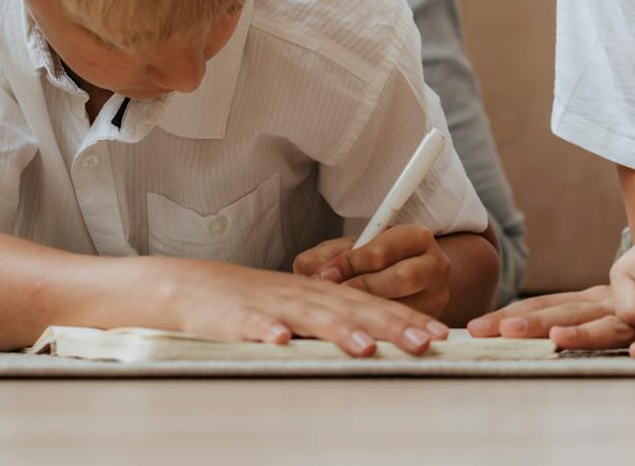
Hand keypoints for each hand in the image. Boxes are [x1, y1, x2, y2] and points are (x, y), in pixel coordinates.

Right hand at [153, 256, 447, 356]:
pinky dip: (265, 331)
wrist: (194, 288)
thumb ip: (336, 321)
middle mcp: (304, 295)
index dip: (406, 319)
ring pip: (309, 316)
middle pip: (352, 309)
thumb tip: (379, 343)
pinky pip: (251, 324)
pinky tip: (281, 342)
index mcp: (322, 294)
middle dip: (390, 325)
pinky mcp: (236, 316)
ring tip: (366, 347)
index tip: (440, 337)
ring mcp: (270, 305)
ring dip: (338, 330)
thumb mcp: (302, 309)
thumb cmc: (254, 304)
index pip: (371, 305)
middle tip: (424, 343)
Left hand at [292, 225, 453, 319]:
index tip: (327, 274)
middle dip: (364, 288)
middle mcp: (435, 265)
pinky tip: (358, 330)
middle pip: (402, 278)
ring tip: (346, 314)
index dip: (353, 262)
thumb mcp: (348, 250)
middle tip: (337, 297)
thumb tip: (314, 274)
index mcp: (416, 237)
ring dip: (371, 312)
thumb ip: (326, 256)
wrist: (405, 280)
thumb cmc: (370, 262)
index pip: (385, 249)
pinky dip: (378, 330)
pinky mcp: (430, 321)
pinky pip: (404, 328)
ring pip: (405, 308)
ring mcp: (437, 296)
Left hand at [467, 284, 634, 351]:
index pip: (545, 307)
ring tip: (555, 340)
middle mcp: (611, 302)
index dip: (511, 316)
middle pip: (564, 314)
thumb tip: (524, 329)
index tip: (474, 329)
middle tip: (492, 331)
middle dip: (528, 323)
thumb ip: (581, 319)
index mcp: (592, 299)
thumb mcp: (612, 308)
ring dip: (583, 333)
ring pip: (609, 325)